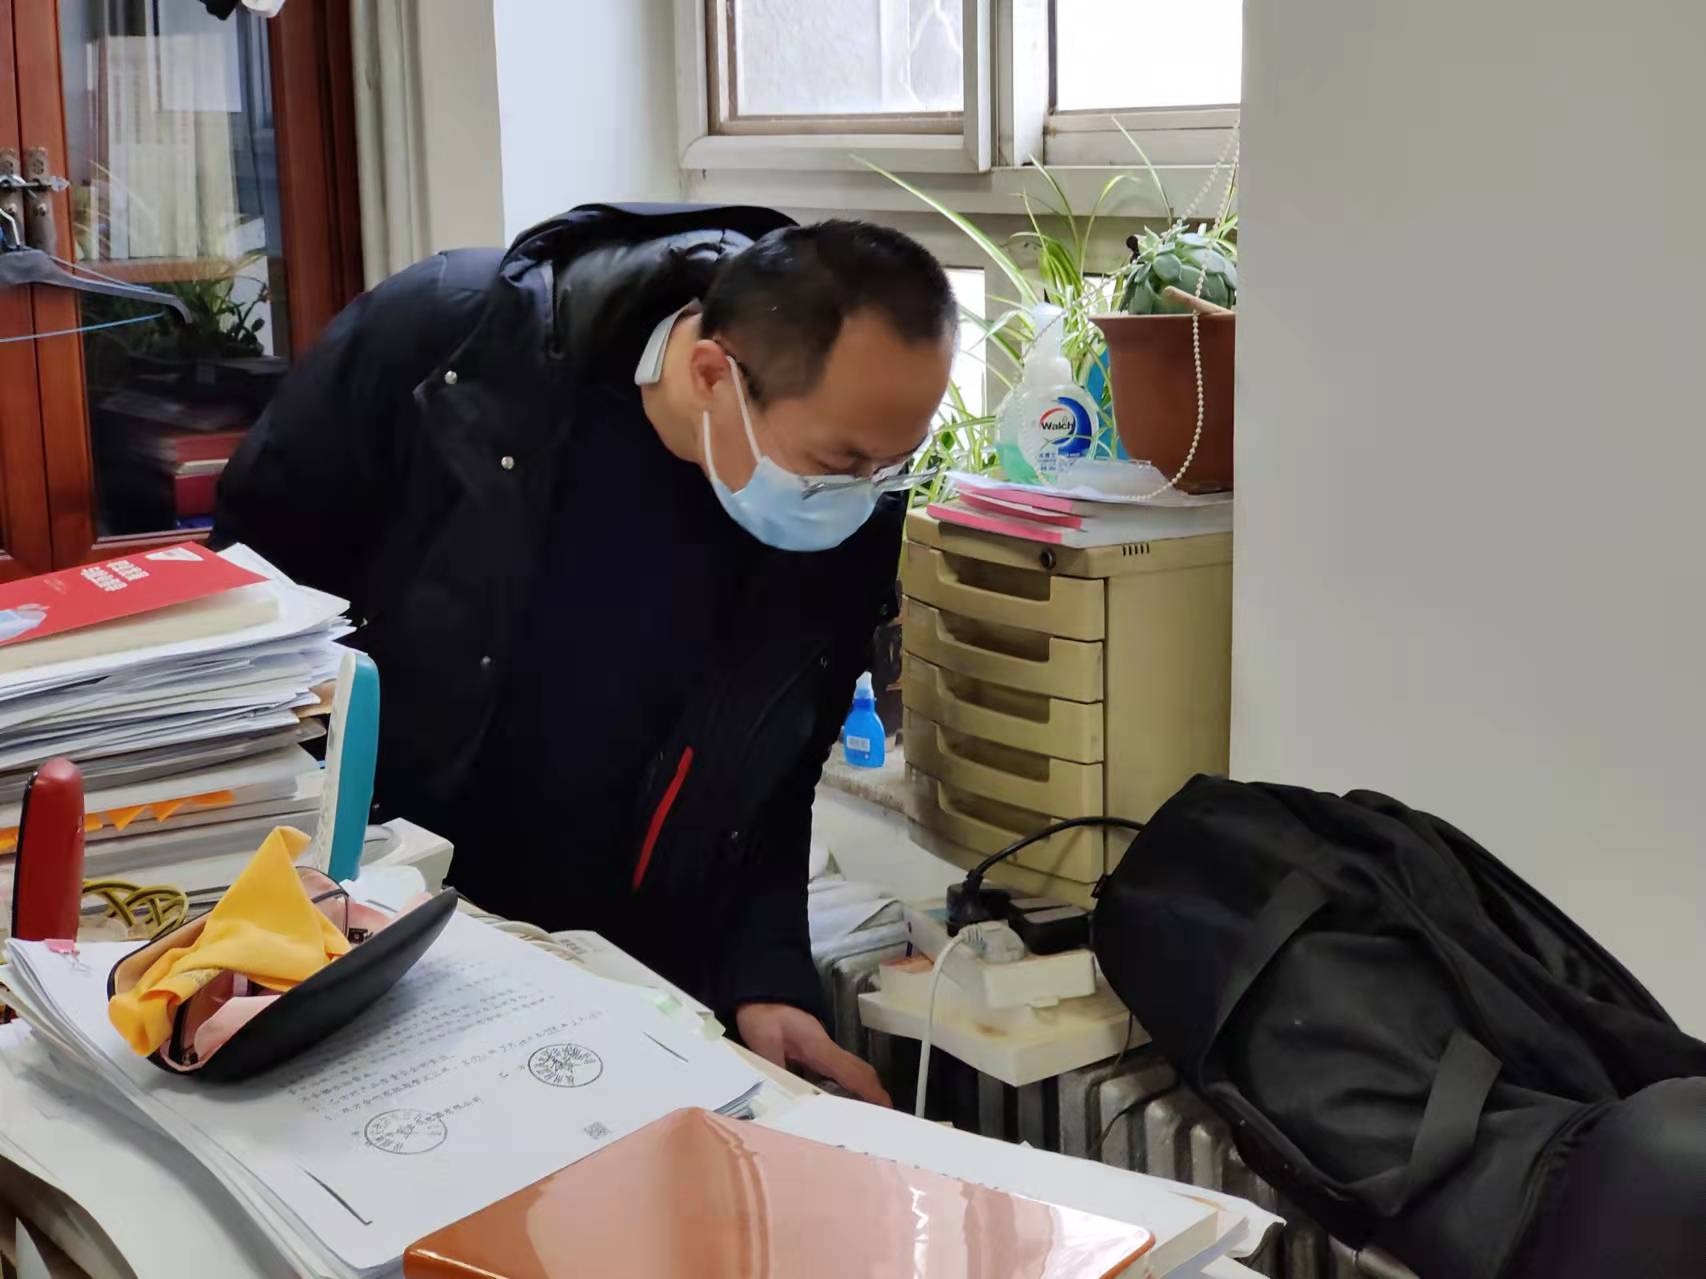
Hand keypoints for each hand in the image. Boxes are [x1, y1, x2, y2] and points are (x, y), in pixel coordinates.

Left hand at [735, 1002, 891, 1106]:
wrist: (759, 991)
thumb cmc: (763, 1013)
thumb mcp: (764, 1041)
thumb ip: (776, 1069)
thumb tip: (783, 1101)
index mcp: (820, 1048)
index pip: (853, 1072)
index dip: (872, 1093)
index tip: (887, 1111)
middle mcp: (827, 1049)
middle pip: (861, 1072)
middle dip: (875, 1095)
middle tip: (883, 1121)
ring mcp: (822, 1049)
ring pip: (852, 1072)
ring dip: (863, 1092)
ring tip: (865, 1119)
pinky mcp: (814, 1051)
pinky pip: (838, 1072)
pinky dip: (847, 1088)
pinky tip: (837, 1104)